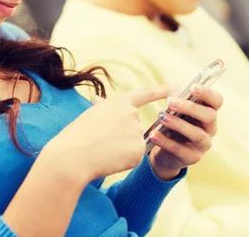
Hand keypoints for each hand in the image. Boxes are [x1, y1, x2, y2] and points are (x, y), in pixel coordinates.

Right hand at [41, 85, 171, 183]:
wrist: (72, 158)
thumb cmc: (76, 136)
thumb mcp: (90, 115)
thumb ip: (102, 109)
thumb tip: (100, 100)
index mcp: (118, 101)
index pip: (145, 94)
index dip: (161, 90)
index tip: (176, 86)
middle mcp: (132, 114)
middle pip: (135, 126)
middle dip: (123, 135)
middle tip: (102, 141)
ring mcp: (136, 132)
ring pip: (135, 143)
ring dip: (123, 148)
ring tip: (104, 150)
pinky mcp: (139, 151)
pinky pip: (135, 157)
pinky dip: (124, 161)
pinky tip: (110, 159)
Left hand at [148, 86, 222, 180]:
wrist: (166, 153)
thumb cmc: (173, 125)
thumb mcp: (176, 112)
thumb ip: (177, 101)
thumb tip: (172, 88)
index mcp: (208, 112)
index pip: (217, 101)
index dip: (207, 93)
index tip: (193, 87)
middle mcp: (210, 128)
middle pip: (209, 116)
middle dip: (190, 107)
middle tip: (169, 101)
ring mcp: (203, 145)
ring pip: (197, 134)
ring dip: (178, 124)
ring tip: (161, 117)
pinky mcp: (192, 158)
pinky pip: (180, 149)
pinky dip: (165, 141)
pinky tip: (153, 134)